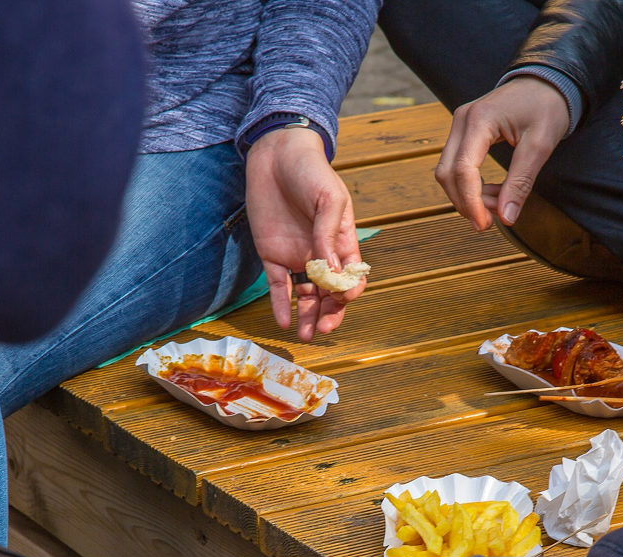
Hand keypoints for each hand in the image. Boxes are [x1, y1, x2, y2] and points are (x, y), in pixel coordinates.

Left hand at [246, 127, 363, 341]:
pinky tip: (284, 321)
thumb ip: (328, 237)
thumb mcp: (328, 200)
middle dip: (329, 314)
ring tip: (305, 335)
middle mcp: (321, 255)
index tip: (342, 299)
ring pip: (306, 296)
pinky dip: (281, 305)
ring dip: (307, 316)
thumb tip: (333, 274)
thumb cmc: (311, 173)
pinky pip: (278, 286)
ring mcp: (296, 257)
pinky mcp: (272, 256)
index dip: (348, 292)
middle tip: (322, 329)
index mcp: (342, 242)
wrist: (276, 155)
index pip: (351, 277)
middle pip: (329, 294)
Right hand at [435, 76, 568, 230]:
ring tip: (499, 204)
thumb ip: (521, 182)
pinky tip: (493, 192)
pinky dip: (470, 186)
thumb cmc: (546, 107)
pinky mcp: (464, 132)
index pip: (463, 170)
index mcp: (480, 120)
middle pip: (447, 173)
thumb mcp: (540, 146)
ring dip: (468, 196)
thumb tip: (507, 217)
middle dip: (467, 202)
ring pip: (448, 172)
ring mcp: (460, 125)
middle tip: (493, 221)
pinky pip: (457, 165)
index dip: (471, 203)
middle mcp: (462, 120)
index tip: (484, 225)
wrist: (547, 82)